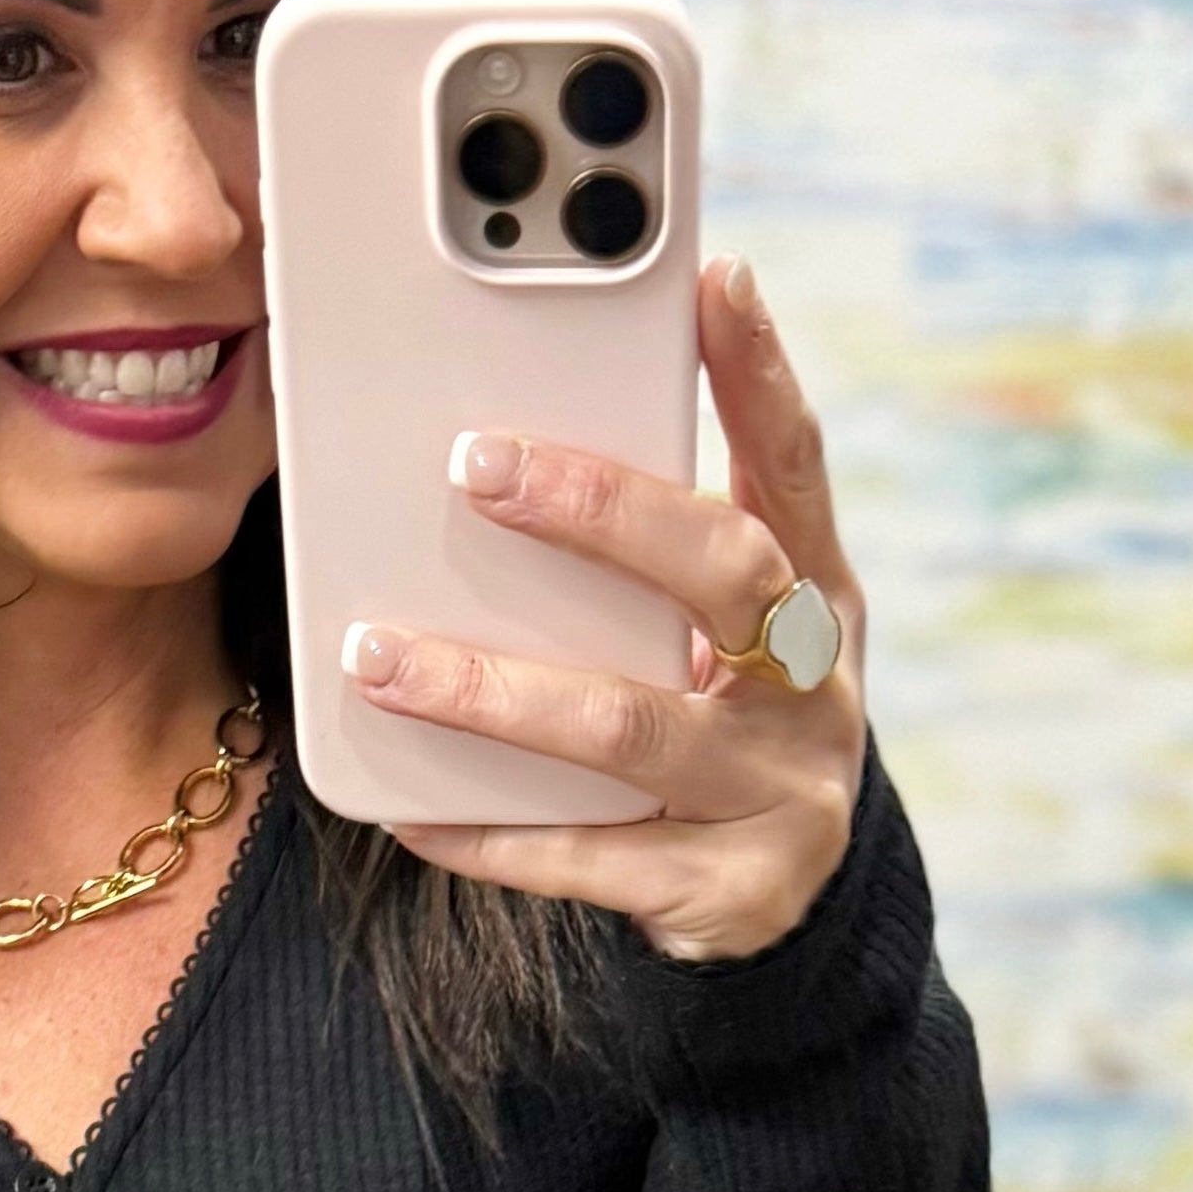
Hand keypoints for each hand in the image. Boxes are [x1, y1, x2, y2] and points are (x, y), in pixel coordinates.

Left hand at [341, 255, 866, 963]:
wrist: (782, 911)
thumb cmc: (716, 731)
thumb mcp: (714, 639)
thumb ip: (652, 561)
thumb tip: (502, 450)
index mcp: (813, 597)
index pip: (792, 467)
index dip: (761, 375)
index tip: (715, 280)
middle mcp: (812, 686)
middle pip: (725, 572)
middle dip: (601, 511)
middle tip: (477, 464)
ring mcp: (780, 792)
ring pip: (629, 727)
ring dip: (491, 690)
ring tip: (379, 659)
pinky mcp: (726, 891)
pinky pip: (586, 858)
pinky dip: (488, 832)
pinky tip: (407, 807)